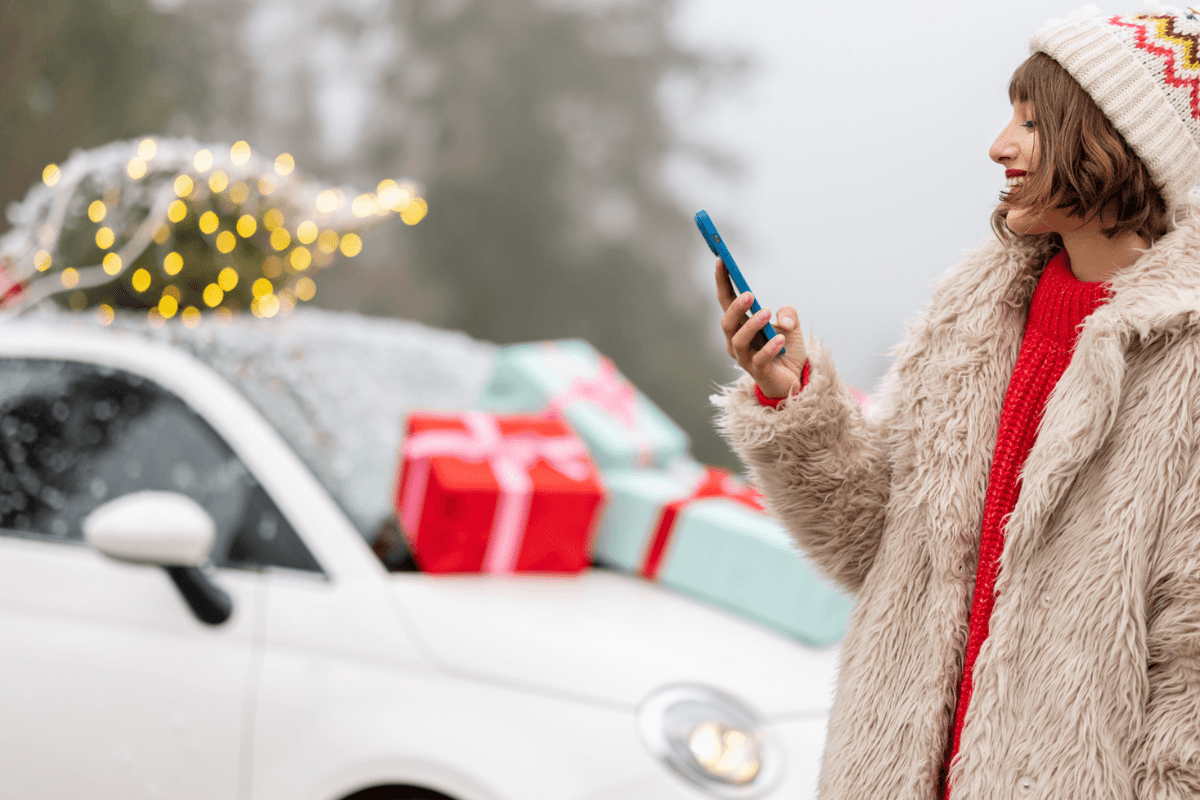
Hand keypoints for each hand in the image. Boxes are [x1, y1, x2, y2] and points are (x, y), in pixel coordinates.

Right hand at [715, 258, 806, 398]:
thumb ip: (789, 313)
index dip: (722, 281)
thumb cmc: (786, 351)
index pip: (726, 300)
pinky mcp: (758, 372)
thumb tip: (782, 318)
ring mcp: (745, 358)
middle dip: (736, 308)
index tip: (721, 261)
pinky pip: (759, 359)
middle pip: (727, 323)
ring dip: (751, 326)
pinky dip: (769, 348)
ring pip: (738, 341)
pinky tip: (780, 339)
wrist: (796, 380)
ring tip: (766, 314)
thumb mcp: (792, 325)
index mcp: (741, 325)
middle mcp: (737, 341)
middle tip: (749, 295)